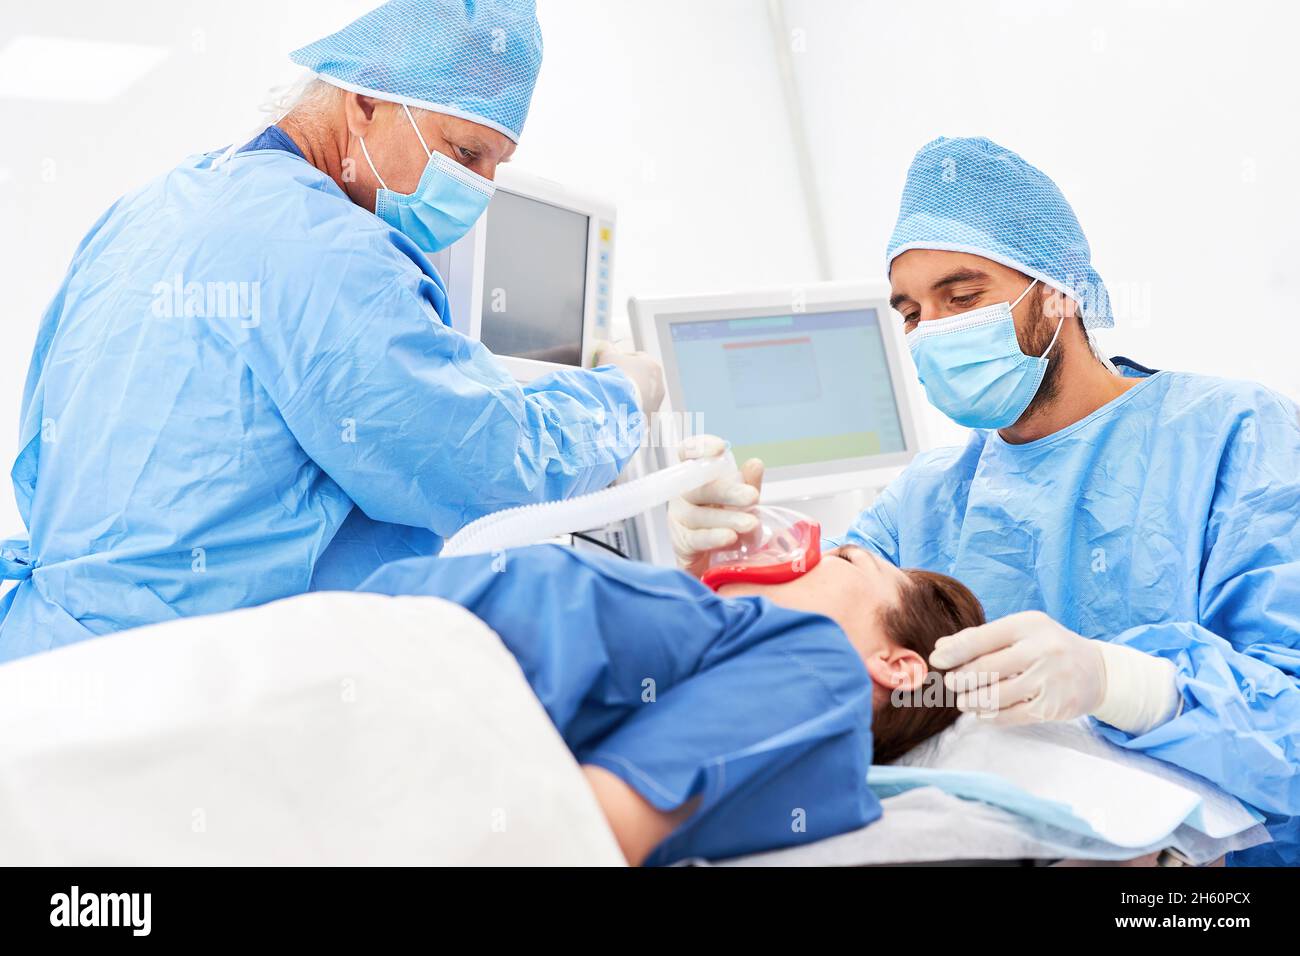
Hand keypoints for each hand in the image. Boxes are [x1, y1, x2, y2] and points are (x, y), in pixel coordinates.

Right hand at [592, 343, 664, 412]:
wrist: (620, 404)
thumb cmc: (617, 377)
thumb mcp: (608, 357)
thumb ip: (607, 350)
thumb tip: (604, 347)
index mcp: (652, 365)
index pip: (637, 358)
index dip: (623, 360)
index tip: (612, 364)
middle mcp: (658, 383)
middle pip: (640, 378)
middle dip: (627, 379)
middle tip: (612, 382)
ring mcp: (656, 401)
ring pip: (641, 395)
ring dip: (629, 395)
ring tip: (614, 397)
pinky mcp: (651, 416)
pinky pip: (639, 409)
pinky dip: (630, 409)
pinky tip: (617, 409)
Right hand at [667, 434, 763, 576]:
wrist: (713, 563)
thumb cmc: (726, 524)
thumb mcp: (741, 502)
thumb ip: (747, 484)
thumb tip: (755, 464)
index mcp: (695, 477)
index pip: (688, 454)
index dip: (700, 447)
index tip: (719, 449)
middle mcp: (683, 494)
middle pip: (699, 487)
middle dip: (728, 491)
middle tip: (752, 497)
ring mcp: (679, 518)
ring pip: (700, 515)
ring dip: (728, 519)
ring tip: (750, 524)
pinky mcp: (681, 543)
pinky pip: (697, 538)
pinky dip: (714, 537)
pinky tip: (730, 538)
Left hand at [928, 611, 1105, 724]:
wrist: (1097, 671)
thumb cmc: (1048, 646)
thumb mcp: (1021, 631)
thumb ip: (982, 637)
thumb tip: (942, 648)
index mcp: (1028, 625)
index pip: (981, 639)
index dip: (954, 652)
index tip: (937, 660)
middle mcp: (1041, 650)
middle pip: (985, 670)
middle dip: (960, 679)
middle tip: (950, 684)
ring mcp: (1049, 680)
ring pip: (995, 696)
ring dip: (971, 701)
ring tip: (963, 700)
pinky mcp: (1053, 707)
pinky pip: (1011, 715)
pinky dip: (990, 716)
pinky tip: (981, 713)